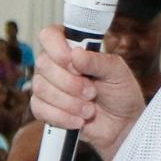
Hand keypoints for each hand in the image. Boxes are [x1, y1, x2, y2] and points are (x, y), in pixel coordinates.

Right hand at [30, 24, 146, 160]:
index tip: (75, 64)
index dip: (58, 49)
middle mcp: (55, 64)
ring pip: (41, 88)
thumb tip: (76, 54)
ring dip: (69, 102)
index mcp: (72, 48)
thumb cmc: (120, 94)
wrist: (121, 125)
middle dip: (70, 83)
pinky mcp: (44, 108)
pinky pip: (39, 109)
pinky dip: (62, 117)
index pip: (49, 35)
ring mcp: (47, 86)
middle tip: (92, 92)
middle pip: (43, 64)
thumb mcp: (117, 72)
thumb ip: (98, 61)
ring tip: (89, 109)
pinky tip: (78, 120)